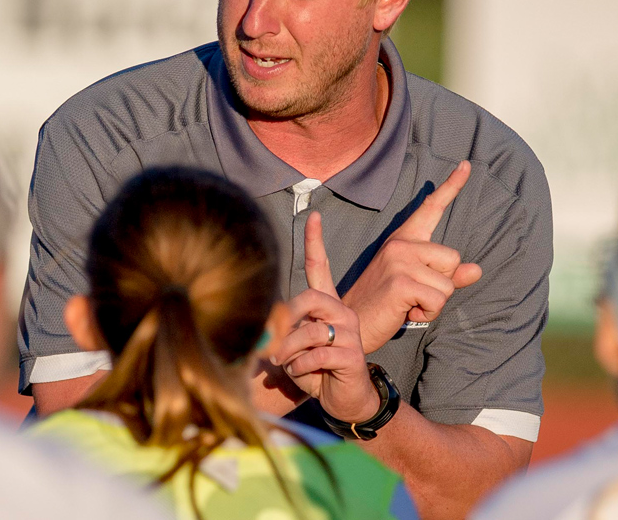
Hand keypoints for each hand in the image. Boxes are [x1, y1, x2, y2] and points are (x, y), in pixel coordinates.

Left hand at [271, 212, 378, 422]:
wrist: (343, 401)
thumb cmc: (314, 372)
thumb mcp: (293, 348)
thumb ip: (283, 331)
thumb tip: (265, 322)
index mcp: (327, 306)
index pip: (322, 268)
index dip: (316, 242)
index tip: (313, 215)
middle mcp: (342, 313)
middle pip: (310, 298)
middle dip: (288, 319)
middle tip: (273, 342)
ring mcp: (350, 333)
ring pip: (311, 331)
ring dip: (290, 351)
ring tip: (286, 364)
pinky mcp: (353, 356)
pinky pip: (318, 354)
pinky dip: (301, 367)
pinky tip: (302, 375)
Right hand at [342, 161, 482, 353]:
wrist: (351, 323)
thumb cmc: (385, 304)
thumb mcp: (417, 286)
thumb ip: (446, 277)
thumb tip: (476, 270)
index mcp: (404, 240)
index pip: (431, 208)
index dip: (451, 187)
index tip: (466, 165)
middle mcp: (401, 244)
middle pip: (453, 259)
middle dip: (442, 284)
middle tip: (414, 294)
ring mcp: (399, 260)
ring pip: (448, 283)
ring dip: (434, 303)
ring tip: (408, 304)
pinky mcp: (401, 282)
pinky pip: (438, 299)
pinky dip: (427, 313)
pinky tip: (406, 312)